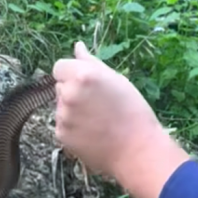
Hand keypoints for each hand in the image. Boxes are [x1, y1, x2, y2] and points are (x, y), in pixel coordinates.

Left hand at [52, 41, 162, 179]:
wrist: (137, 150)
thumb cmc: (134, 112)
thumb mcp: (118, 81)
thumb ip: (92, 63)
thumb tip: (77, 47)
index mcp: (83, 76)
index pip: (60, 66)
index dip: (73, 74)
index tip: (89, 84)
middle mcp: (68, 94)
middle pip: (61, 86)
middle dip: (74, 92)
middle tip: (99, 104)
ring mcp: (62, 115)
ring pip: (62, 107)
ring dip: (74, 110)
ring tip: (98, 121)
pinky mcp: (61, 135)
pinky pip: (63, 125)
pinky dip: (74, 128)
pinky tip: (93, 133)